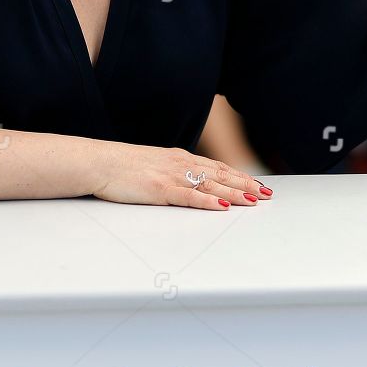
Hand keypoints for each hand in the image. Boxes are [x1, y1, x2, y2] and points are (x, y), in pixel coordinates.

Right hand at [93, 146, 273, 210]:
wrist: (99, 162)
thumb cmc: (122, 166)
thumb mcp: (153, 164)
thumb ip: (172, 171)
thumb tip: (187, 180)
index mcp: (179, 158)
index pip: (217, 167)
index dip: (239, 176)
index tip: (256, 184)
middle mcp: (180, 165)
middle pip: (221, 176)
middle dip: (245, 185)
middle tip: (267, 194)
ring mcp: (171, 177)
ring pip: (210, 186)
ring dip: (234, 194)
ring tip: (254, 201)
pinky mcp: (160, 191)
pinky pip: (188, 198)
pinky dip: (207, 203)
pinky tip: (221, 208)